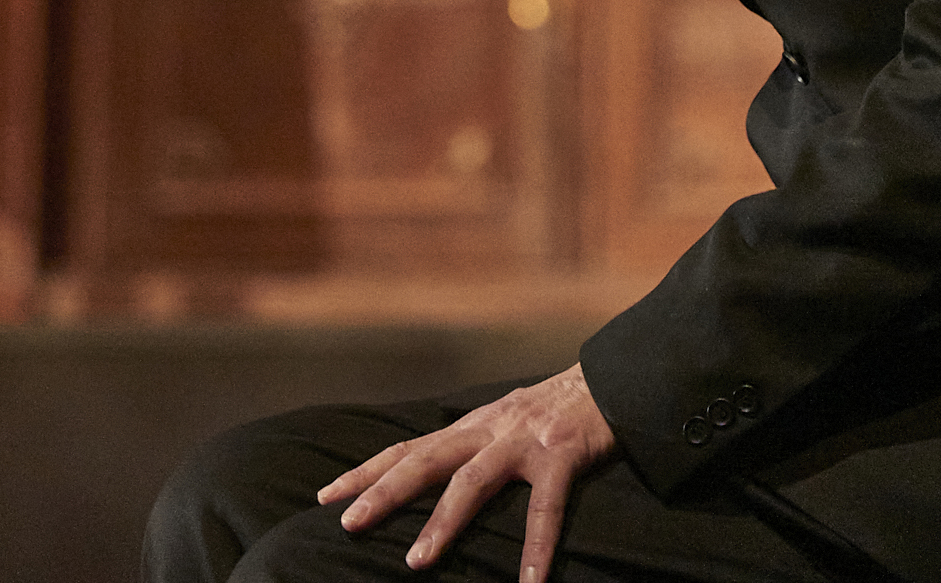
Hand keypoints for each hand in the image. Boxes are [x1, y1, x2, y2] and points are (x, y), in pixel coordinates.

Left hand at [318, 364, 617, 581]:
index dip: (367, 471)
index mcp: (473, 424)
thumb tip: (439, 472)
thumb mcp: (508, 419)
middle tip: (347, 523)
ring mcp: (523, 441)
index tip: (326, 496)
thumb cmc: (558, 409)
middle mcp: (490, 428)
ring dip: (441, 523)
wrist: (613, 378)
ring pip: (471, 482)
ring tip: (416, 562)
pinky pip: (545, 509)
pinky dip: (536, 548)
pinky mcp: (561, 455)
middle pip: (425, 460)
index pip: (408, 447)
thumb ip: (475, 444)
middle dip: (383, 492)